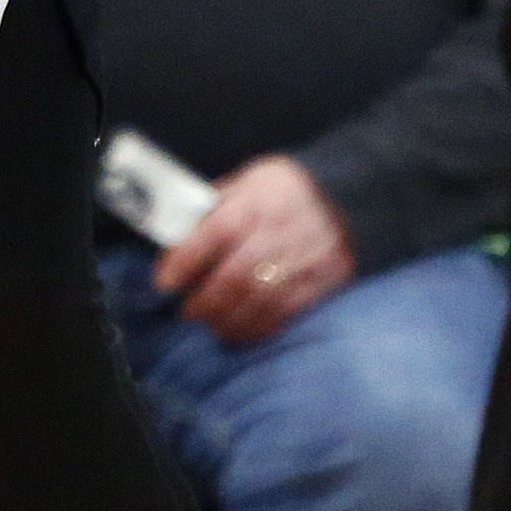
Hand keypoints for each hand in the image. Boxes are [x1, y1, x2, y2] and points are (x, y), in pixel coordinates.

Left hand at [150, 156, 354, 344]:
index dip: (185, 260)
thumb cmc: (283, 190)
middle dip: (203, 301)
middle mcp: (282, 230)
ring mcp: (305, 259)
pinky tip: (239, 330)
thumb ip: (213, 207)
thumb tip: (174, 234)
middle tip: (186, 312)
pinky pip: (284, 314)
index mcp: (258, 199)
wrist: (347, 196)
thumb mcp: (247, 180)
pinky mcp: (322, 282)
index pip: (216, 231)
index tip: (164, 282)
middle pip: (236, 275)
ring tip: (210, 324)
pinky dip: (256, 328)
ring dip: (226, 320)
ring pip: (259, 302)